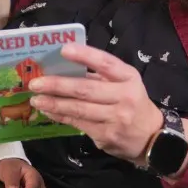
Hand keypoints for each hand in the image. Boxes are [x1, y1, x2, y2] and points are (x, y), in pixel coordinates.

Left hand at [28, 43, 164, 162]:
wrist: (151, 138)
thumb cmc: (132, 104)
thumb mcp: (124, 84)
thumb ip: (99, 77)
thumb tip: (63, 69)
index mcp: (128, 77)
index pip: (106, 63)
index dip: (84, 55)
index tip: (63, 49)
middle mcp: (124, 96)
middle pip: (86, 89)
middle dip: (58, 85)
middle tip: (36, 82)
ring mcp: (115, 118)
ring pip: (79, 109)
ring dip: (54, 104)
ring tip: (36, 99)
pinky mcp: (106, 135)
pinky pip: (78, 124)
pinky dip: (61, 116)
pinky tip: (48, 111)